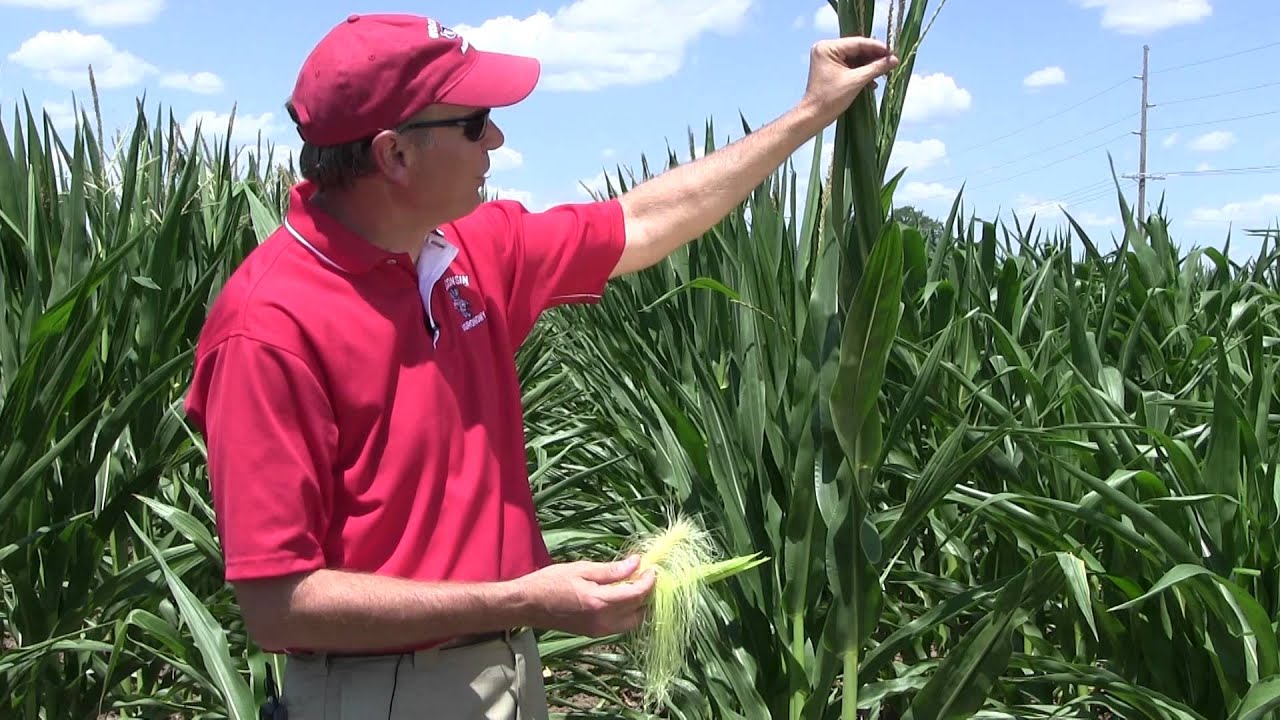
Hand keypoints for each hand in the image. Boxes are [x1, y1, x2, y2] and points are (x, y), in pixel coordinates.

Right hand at [514, 555, 656, 636]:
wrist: (528, 605)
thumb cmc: (550, 582)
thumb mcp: (581, 569)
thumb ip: (611, 570)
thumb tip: (637, 563)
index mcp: (600, 602)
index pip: (637, 595)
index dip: (649, 581)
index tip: (652, 568)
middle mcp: (603, 621)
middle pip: (640, 611)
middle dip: (647, 594)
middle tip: (646, 575)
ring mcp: (599, 631)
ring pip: (632, 622)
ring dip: (639, 605)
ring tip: (634, 585)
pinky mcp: (593, 634)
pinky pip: (620, 625)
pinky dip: (627, 612)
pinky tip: (621, 596)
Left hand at [800, 37, 899, 124]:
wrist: (814, 116)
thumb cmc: (830, 98)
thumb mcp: (856, 81)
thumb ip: (876, 68)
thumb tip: (894, 60)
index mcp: (828, 47)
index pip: (858, 43)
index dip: (877, 48)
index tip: (893, 53)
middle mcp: (826, 49)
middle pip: (857, 50)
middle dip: (875, 58)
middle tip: (892, 62)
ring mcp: (828, 59)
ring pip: (856, 59)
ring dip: (870, 67)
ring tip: (885, 73)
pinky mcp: (832, 69)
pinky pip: (851, 67)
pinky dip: (862, 73)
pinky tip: (873, 82)